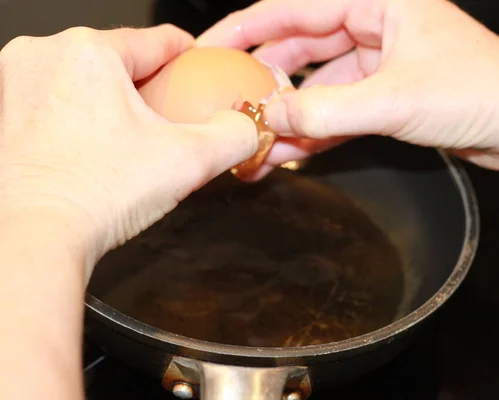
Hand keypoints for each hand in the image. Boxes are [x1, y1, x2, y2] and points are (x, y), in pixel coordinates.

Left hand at [0, 24, 257, 274]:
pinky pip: (59, 98)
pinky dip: (83, 115)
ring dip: (115, 101)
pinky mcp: (4, 111)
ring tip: (132, 141)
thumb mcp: (189, 160)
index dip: (191, 58)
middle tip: (169, 123)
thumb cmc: (93, 195)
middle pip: (122, 60)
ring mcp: (15, 82)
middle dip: (150, 87)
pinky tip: (97, 148)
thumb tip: (247, 127)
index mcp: (90, 51)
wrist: (34, 239)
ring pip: (89, 79)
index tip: (201, 75)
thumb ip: (234, 135)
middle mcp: (44, 54)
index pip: (160, 40)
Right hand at [197, 0, 498, 180]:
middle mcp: (375, 24)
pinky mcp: (386, 96)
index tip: (208, 49)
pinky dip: (315, 132)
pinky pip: (337, 111)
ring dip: (289, 115)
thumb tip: (274, 116)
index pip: (293, 8)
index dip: (244, 29)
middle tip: (228, 103)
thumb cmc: (485, 90)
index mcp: (378, 0)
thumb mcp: (394, 101)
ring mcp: (379, 62)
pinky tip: (291, 152)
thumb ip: (327, 110)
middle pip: (299, 47)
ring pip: (317, 86)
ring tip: (256, 141)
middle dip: (263, 80)